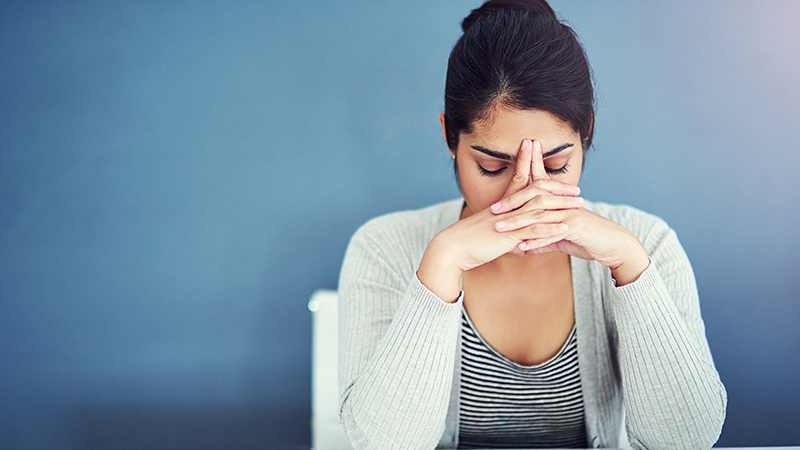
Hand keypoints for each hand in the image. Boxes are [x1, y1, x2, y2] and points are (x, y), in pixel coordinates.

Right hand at [417, 139, 582, 300]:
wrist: (449, 249)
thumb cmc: (465, 244)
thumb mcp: (486, 235)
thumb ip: (502, 235)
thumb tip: (513, 241)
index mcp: (500, 206)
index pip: (519, 180)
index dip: (531, 167)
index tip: (544, 160)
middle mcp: (505, 210)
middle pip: (535, 191)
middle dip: (557, 189)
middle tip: (576, 188)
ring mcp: (507, 222)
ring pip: (539, 209)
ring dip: (561, 206)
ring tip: (579, 204)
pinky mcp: (507, 236)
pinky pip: (533, 230)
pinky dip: (550, 228)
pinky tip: (566, 227)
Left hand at [491, 140, 649, 284]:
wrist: (614, 246)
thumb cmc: (588, 241)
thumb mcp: (561, 240)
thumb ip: (542, 241)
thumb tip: (523, 247)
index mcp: (559, 202)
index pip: (534, 192)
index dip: (514, 195)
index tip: (495, 203)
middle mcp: (563, 203)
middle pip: (532, 198)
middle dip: (511, 203)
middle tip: (492, 210)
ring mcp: (569, 213)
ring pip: (538, 215)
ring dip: (517, 222)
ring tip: (500, 228)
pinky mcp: (576, 226)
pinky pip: (552, 232)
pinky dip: (535, 240)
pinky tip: (521, 247)